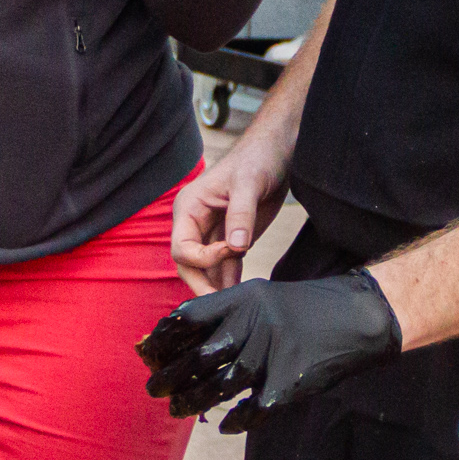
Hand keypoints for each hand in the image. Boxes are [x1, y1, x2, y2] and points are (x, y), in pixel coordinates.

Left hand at [136, 272, 401, 427]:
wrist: (361, 315)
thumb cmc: (306, 309)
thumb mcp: (262, 297)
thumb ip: (227, 317)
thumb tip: (182, 347)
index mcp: (243, 297)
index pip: (188, 318)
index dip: (163, 339)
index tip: (149, 353)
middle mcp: (255, 322)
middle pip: (198, 356)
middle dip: (169, 376)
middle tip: (153, 389)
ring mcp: (274, 351)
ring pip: (220, 385)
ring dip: (193, 401)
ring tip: (178, 409)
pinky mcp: (291, 380)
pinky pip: (254, 408)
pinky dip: (237, 420)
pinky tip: (226, 425)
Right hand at [172, 142, 289, 293]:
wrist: (277, 153)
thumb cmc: (256, 159)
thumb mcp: (249, 183)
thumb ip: (241, 215)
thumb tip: (237, 246)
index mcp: (189, 208)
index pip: (182, 247)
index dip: (204, 257)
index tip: (233, 249)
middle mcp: (196, 224)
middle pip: (188, 264)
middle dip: (202, 285)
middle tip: (219, 305)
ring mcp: (213, 233)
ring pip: (206, 270)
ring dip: (216, 287)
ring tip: (231, 306)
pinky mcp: (233, 239)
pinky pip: (226, 266)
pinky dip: (231, 281)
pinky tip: (240, 294)